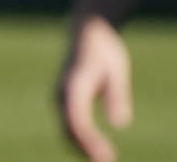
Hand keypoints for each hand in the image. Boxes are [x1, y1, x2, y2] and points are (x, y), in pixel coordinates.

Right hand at [56, 15, 131, 161]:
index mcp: (73, 85)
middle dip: (85, 149)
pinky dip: (80, 140)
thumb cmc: (104, 50)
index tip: (106, 156)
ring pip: (66, 130)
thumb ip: (116, 95)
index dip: (90, 141)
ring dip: (81, 148)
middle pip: (68, 129)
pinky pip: (69, 125)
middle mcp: (61, 93)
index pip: (77, 120)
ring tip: (103, 159)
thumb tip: (120, 123)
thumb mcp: (117, 69)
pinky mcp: (65, 101)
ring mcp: (60, 97)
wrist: (86, 32)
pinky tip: (95, 149)